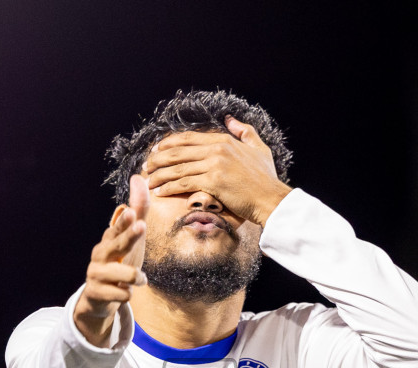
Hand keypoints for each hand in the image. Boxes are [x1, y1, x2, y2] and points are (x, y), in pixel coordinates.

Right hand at [72, 174, 148, 346]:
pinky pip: (121, 294)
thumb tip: (139, 178)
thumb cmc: (119, 263)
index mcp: (109, 239)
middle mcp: (100, 253)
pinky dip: (127, 294)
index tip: (130, 212)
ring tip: (139, 280)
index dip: (124, 221)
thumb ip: (138, 212)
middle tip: (141, 227)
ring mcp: (96, 273)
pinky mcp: (96, 293)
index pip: (117, 227)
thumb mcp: (131, 239)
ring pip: (122, 273)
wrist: (100, 298)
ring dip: (135, 277)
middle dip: (128, 236)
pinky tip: (123, 293)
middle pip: (116, 244)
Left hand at [142, 116, 292, 225]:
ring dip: (159, 174)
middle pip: (178, 151)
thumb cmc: (266, 178)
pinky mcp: (213, 182)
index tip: (156, 151)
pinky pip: (184, 183)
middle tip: (146, 166)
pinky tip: (159, 192)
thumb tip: (229, 119)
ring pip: (178, 167)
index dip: (168, 144)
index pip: (187, 138)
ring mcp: (214, 165)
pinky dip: (168, 187)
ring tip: (148, 180)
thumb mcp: (259, 148)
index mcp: (223, 140)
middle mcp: (217, 149)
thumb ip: (244, 131)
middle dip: (158, 159)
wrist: (271, 198)